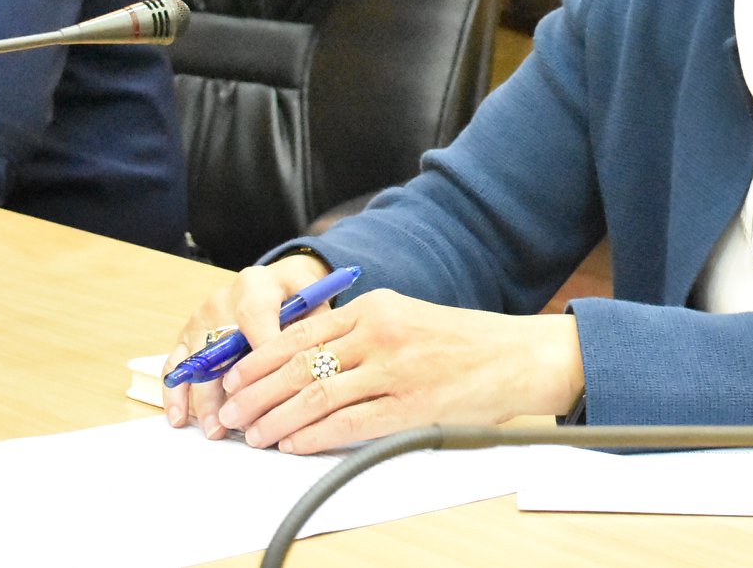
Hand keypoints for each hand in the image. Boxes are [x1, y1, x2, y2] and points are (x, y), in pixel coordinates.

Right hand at [163, 253, 330, 437]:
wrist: (273, 281)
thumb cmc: (296, 293)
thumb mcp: (313, 298)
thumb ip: (316, 324)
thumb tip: (318, 359)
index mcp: (255, 287)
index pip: (254, 321)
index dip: (260, 356)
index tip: (270, 390)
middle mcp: (221, 301)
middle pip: (219, 348)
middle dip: (226, 389)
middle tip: (236, 422)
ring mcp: (199, 319)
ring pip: (195, 363)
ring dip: (202, 399)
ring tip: (214, 429)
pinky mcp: (186, 336)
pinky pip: (174, 365)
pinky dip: (175, 392)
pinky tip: (179, 417)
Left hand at [208, 288, 585, 453]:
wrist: (521, 356)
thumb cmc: (467, 343)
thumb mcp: (409, 319)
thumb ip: (363, 334)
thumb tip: (307, 362)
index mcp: (376, 308)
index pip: (298, 333)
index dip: (257, 360)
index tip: (233, 379)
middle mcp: (381, 332)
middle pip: (296, 364)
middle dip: (254, 393)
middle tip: (231, 414)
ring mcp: (395, 369)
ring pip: (314, 394)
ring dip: (276, 420)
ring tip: (254, 436)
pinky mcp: (411, 404)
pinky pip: (347, 422)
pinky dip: (313, 437)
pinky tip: (294, 445)